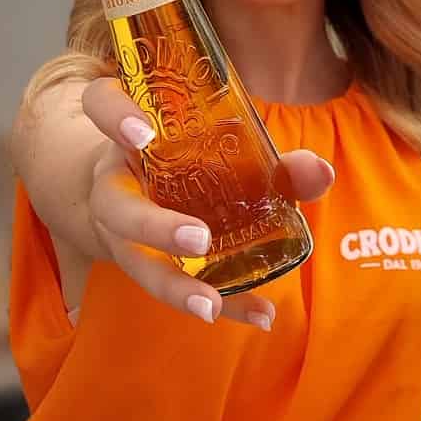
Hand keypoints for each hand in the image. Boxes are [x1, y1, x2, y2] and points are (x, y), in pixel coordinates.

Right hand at [80, 78, 333, 326]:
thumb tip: (320, 172)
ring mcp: (122, 232)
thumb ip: (274, 162)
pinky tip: (260, 316)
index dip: (114, 115)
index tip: (142, 133)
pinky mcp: (147, 266)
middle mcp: (115, 184)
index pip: (101, 104)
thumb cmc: (185, 162)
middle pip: (117, 206)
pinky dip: (226, 305)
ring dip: (173, 285)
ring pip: (134, 261)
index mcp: (129, 136)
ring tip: (211, 305)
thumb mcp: (219, 150)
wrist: (132, 195)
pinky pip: (182, 290)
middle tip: (197, 238)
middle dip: (153, 225)